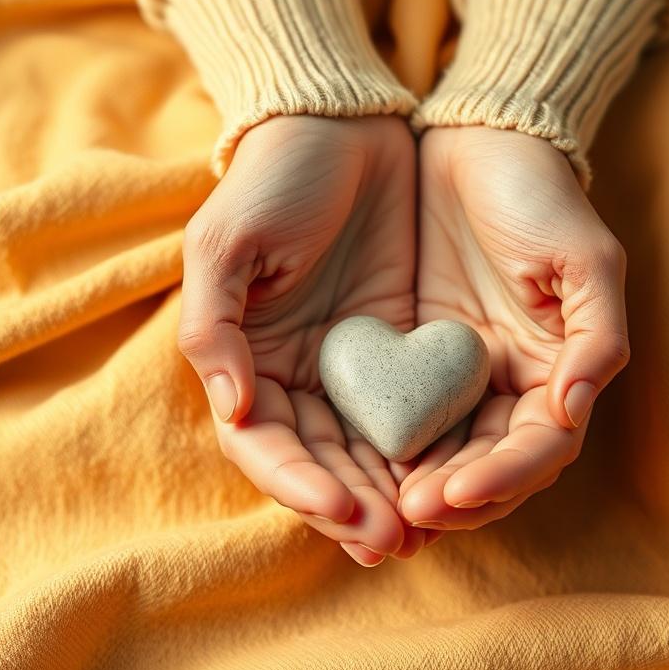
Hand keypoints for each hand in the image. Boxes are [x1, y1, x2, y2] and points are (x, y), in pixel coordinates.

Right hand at [179, 115, 428, 565]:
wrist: (343, 127)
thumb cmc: (274, 179)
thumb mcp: (227, 241)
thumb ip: (216, 326)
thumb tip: (232, 410)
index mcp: (247, 362)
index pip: (264, 444)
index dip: (298, 484)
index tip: (341, 512)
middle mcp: (297, 376)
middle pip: (320, 462)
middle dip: (352, 507)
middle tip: (393, 542)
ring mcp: (351, 369)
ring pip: (368, 452)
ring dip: (390, 496)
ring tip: (422, 532)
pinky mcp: (401, 352)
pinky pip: (414, 414)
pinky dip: (427, 452)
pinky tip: (452, 481)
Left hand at [400, 126, 629, 529]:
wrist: (476, 142)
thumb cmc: (538, 195)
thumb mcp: (585, 256)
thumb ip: (596, 336)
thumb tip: (573, 411)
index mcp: (554, 375)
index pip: (537, 450)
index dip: (502, 480)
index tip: (452, 493)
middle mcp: (507, 389)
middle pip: (487, 470)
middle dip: (451, 500)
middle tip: (404, 517)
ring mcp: (457, 380)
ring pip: (440, 457)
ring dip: (412, 491)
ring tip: (374, 513)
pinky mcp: (409, 362)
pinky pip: (396, 418)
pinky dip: (380, 450)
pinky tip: (350, 469)